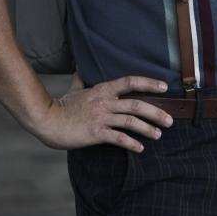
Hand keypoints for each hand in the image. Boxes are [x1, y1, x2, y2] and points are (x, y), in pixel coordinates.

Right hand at [27, 74, 174, 152]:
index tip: (164, 87)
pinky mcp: (95, 133)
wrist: (46, 120)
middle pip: (136, 105)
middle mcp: (105, 102)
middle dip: (156, 112)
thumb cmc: (61, 106)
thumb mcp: (74, 89)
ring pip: (131, 122)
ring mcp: (100, 118)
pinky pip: (118, 138)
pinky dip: (131, 143)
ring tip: (159, 134)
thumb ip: (81, 78)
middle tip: (170, 120)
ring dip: (148, 129)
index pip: (130, 82)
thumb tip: (81, 66)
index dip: (149, 83)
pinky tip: (140, 148)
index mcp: (102, 90)